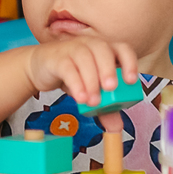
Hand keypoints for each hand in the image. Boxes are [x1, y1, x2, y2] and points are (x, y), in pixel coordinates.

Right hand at [24, 38, 138, 105]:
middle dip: (108, 69)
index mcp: (105, 50)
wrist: (41, 67)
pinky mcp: (57, 58)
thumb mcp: (91, 91)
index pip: (122, 49)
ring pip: (85, 58)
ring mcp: (73, 48)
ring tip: (94, 101)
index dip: (129, 62)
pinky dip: (75, 83)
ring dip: (91, 80)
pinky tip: (80, 98)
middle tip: (111, 88)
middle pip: (103, 49)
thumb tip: (117, 128)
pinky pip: (67, 68)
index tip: (131, 81)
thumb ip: (105, 107)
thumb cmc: (72, 74)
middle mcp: (90, 45)